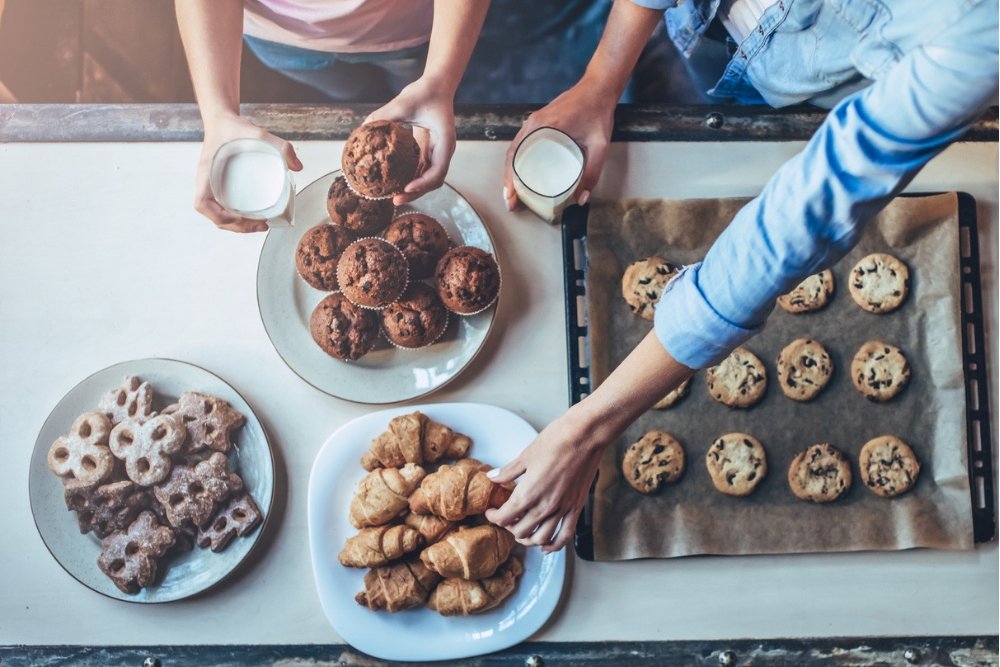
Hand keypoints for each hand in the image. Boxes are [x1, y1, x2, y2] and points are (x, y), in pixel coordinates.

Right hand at [194, 115, 302, 232]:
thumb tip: (298, 167)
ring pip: (218, 216)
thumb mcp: (257, 132)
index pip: (202, 204)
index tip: (239, 218)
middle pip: (214, 217)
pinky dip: (235, 218)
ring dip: (236, 226)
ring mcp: (211, 186)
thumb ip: (280, 146)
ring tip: (261, 225)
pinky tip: (252, 218)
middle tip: (262, 225)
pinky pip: (223, 208)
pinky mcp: (219, 186)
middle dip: (236, 227)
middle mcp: (205, 183)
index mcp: (206, 173)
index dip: (219, 216)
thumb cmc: (234, 128)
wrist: (222, 120)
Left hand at [366, 77, 456, 205]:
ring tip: (393, 196)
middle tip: (395, 200)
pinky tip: (395, 182)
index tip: (406, 187)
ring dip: (413, 188)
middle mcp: (443, 150)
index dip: (423, 183)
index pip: (438, 170)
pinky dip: (410, 178)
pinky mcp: (429, 151)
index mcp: (444, 141)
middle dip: (416, 192)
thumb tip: (364, 129)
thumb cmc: (424, 92)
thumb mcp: (403, 102)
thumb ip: (384, 115)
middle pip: (433, 180)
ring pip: (428, 178)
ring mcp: (437, 152)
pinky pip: (421, 170)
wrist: (436, 86)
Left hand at [485, 404, 608, 552]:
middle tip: (506, 518)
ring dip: (528, 539)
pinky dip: (554, 545)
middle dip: (509, 527)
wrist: (585, 435)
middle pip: (520, 531)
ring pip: (541, 538)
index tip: (491, 511)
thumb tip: (492, 477)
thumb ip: (508, 471)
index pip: (504, 517)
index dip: (494, 517)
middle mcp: (545, 506)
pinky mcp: (576, 507)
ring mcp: (562, 509)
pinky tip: (546, 546)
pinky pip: (565, 535)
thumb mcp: (526, 455)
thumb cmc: (556, 440)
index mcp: (528, 493)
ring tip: (522, 532)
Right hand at [503, 80, 616, 211]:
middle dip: (508, 180)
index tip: (510, 196)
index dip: (510, 179)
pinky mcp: (539, 121)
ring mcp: (535, 121)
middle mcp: (534, 123)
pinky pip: (523, 142)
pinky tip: (522, 172)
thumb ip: (592, 173)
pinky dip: (518, 159)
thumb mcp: (599, 146)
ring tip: (514, 192)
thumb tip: (582, 198)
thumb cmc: (598, 113)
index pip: (516, 155)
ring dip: (511, 171)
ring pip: (515, 149)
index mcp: (543, 126)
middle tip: (511, 201)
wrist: (599, 88)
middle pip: (511, 155)